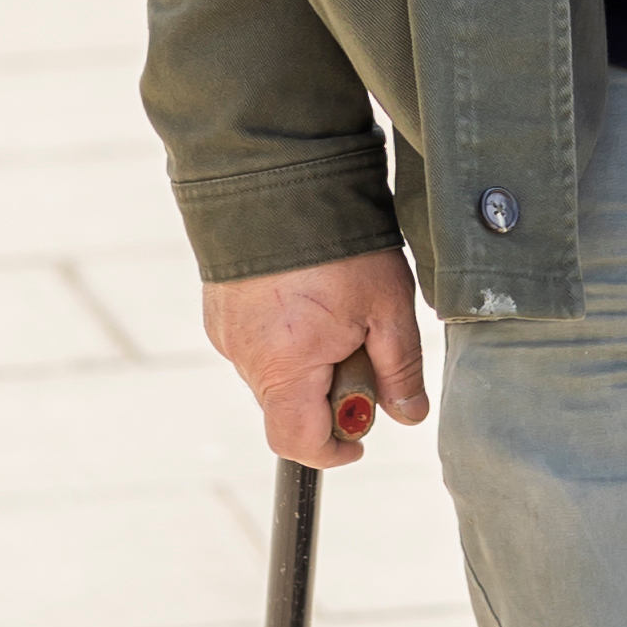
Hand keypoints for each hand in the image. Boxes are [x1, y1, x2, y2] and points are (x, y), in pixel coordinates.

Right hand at [202, 249, 430, 469]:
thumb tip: (408, 415)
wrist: (277, 176)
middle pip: (288, 406)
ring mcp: (225, 331)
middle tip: (361, 346)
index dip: (332, 450)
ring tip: (336, 308)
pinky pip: (256, 342)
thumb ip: (400, 368)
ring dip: (307, 362)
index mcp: (285, 366)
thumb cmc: (339, 243)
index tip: (360, 437)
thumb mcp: (387, 307)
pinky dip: (285, 336)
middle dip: (329, 393)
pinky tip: (310, 295)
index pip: (297, 442)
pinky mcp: (218, 308)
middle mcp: (245, 356)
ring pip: (274, 372)